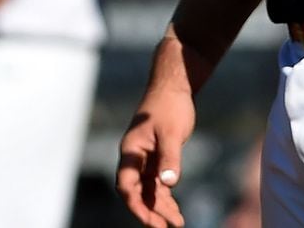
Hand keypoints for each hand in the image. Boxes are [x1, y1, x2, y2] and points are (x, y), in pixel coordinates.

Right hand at [116, 82, 195, 226]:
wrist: (172, 88)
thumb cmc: (169, 106)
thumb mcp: (171, 132)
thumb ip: (170, 158)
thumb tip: (169, 184)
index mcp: (131, 151)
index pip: (127, 185)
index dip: (136, 205)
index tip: (153, 220)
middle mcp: (134, 157)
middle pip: (136, 192)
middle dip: (149, 211)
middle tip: (166, 227)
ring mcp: (144, 158)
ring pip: (147, 190)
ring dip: (159, 207)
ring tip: (177, 222)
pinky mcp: (156, 157)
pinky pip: (157, 183)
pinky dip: (165, 197)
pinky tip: (175, 209)